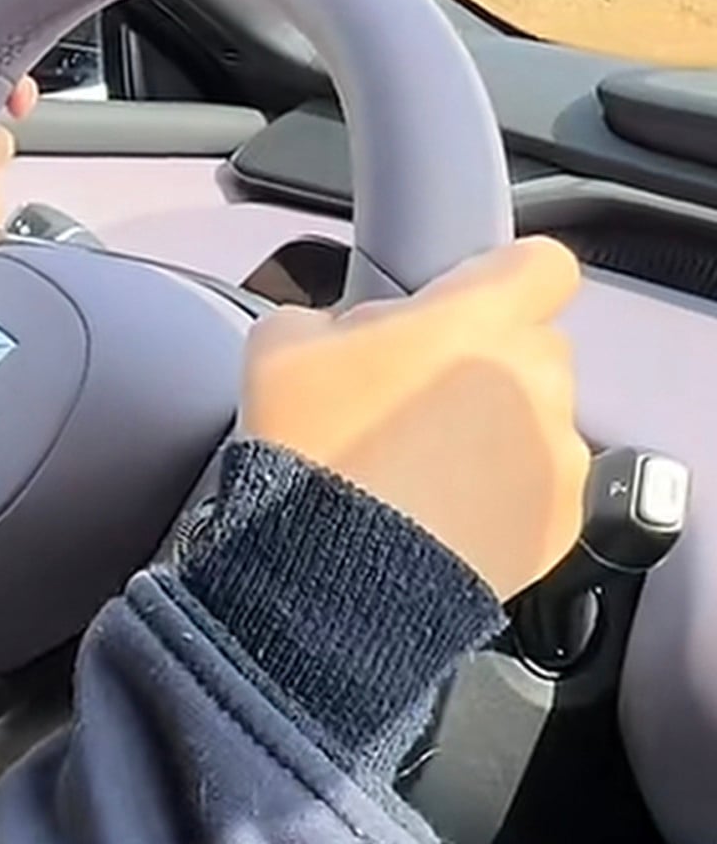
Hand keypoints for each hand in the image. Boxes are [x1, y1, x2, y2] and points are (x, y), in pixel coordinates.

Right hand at [240, 236, 588, 599]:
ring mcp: (556, 456)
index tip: (468, 300)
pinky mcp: (561, 524)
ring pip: (539, 417)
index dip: (505, 277)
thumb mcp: (282, 342)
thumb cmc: (313, 448)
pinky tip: (448, 511)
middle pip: (534, 344)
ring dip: (499, 427)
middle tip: (421, 391)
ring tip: (431, 466)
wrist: (338, 579)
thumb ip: (336, 315)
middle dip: (489, 358)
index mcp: (476, 320)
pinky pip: (543, 486)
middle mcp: (534, 379)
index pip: (541, 264)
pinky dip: (509, 492)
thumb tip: (353, 332)